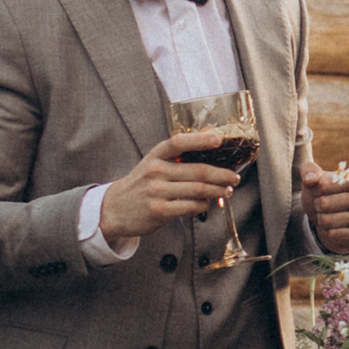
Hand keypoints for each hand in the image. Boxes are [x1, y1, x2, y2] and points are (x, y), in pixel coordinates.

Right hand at [98, 132, 243, 243]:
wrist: (114, 208)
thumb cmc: (142, 184)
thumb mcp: (153, 163)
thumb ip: (178, 155)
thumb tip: (210, 137)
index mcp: (155, 155)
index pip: (179, 142)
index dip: (200, 140)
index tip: (219, 140)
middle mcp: (156, 171)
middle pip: (198, 171)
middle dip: (222, 175)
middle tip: (234, 177)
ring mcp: (157, 192)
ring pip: (199, 190)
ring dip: (218, 191)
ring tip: (227, 190)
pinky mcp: (160, 211)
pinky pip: (191, 207)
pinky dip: (204, 205)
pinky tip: (207, 203)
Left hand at [301, 158, 348, 254]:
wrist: (330, 218)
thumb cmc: (322, 194)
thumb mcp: (313, 179)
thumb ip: (309, 171)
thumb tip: (310, 180)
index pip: (321, 185)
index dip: (313, 191)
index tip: (320, 192)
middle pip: (324, 204)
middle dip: (317, 206)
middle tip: (322, 206)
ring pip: (327, 221)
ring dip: (321, 220)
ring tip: (327, 216)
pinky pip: (333, 234)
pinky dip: (326, 232)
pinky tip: (332, 228)